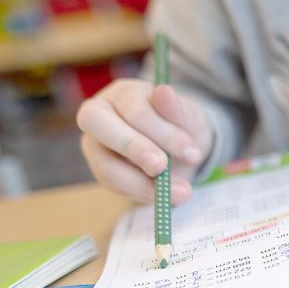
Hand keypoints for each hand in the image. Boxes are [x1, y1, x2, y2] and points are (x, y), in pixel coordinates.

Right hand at [78, 79, 213, 205]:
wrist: (182, 148)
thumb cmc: (182, 126)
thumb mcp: (189, 117)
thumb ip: (177, 108)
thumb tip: (164, 91)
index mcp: (123, 93)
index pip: (134, 108)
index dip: (162, 132)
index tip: (192, 154)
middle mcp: (100, 115)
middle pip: (98, 125)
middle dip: (134, 149)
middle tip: (163, 167)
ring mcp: (95, 144)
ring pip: (105, 164)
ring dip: (142, 183)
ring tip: (180, 193)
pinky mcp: (101, 171)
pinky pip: (114, 185)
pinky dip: (142, 193)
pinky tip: (167, 197)